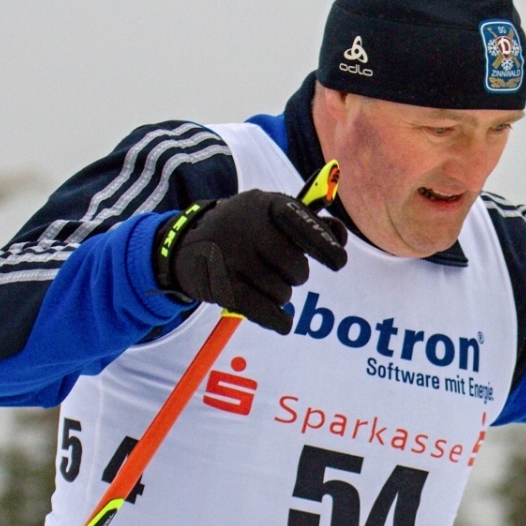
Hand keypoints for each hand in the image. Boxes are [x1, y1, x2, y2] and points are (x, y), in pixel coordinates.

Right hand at [152, 189, 348, 333]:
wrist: (186, 246)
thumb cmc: (244, 231)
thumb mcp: (271, 215)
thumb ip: (310, 223)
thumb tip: (339, 237)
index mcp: (265, 204)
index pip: (301, 223)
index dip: (324, 244)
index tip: (338, 262)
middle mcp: (247, 227)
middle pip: (297, 268)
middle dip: (295, 275)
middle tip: (278, 268)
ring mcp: (232, 257)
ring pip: (283, 293)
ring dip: (279, 294)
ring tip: (260, 281)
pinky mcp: (222, 286)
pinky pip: (265, 312)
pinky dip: (278, 320)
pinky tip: (282, 321)